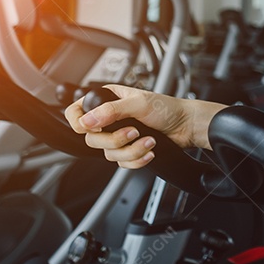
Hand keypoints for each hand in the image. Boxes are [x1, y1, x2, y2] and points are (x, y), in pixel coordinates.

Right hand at [64, 85, 203, 167]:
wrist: (186, 126)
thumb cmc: (167, 108)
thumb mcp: (139, 103)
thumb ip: (111, 110)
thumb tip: (87, 120)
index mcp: (107, 100)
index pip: (76, 112)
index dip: (79, 122)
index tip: (92, 128)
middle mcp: (109, 118)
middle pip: (92, 139)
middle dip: (115, 140)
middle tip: (134, 131)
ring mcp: (118, 135)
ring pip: (108, 154)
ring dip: (131, 150)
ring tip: (148, 140)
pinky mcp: (128, 150)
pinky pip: (122, 163)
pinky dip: (137, 159)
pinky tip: (149, 149)